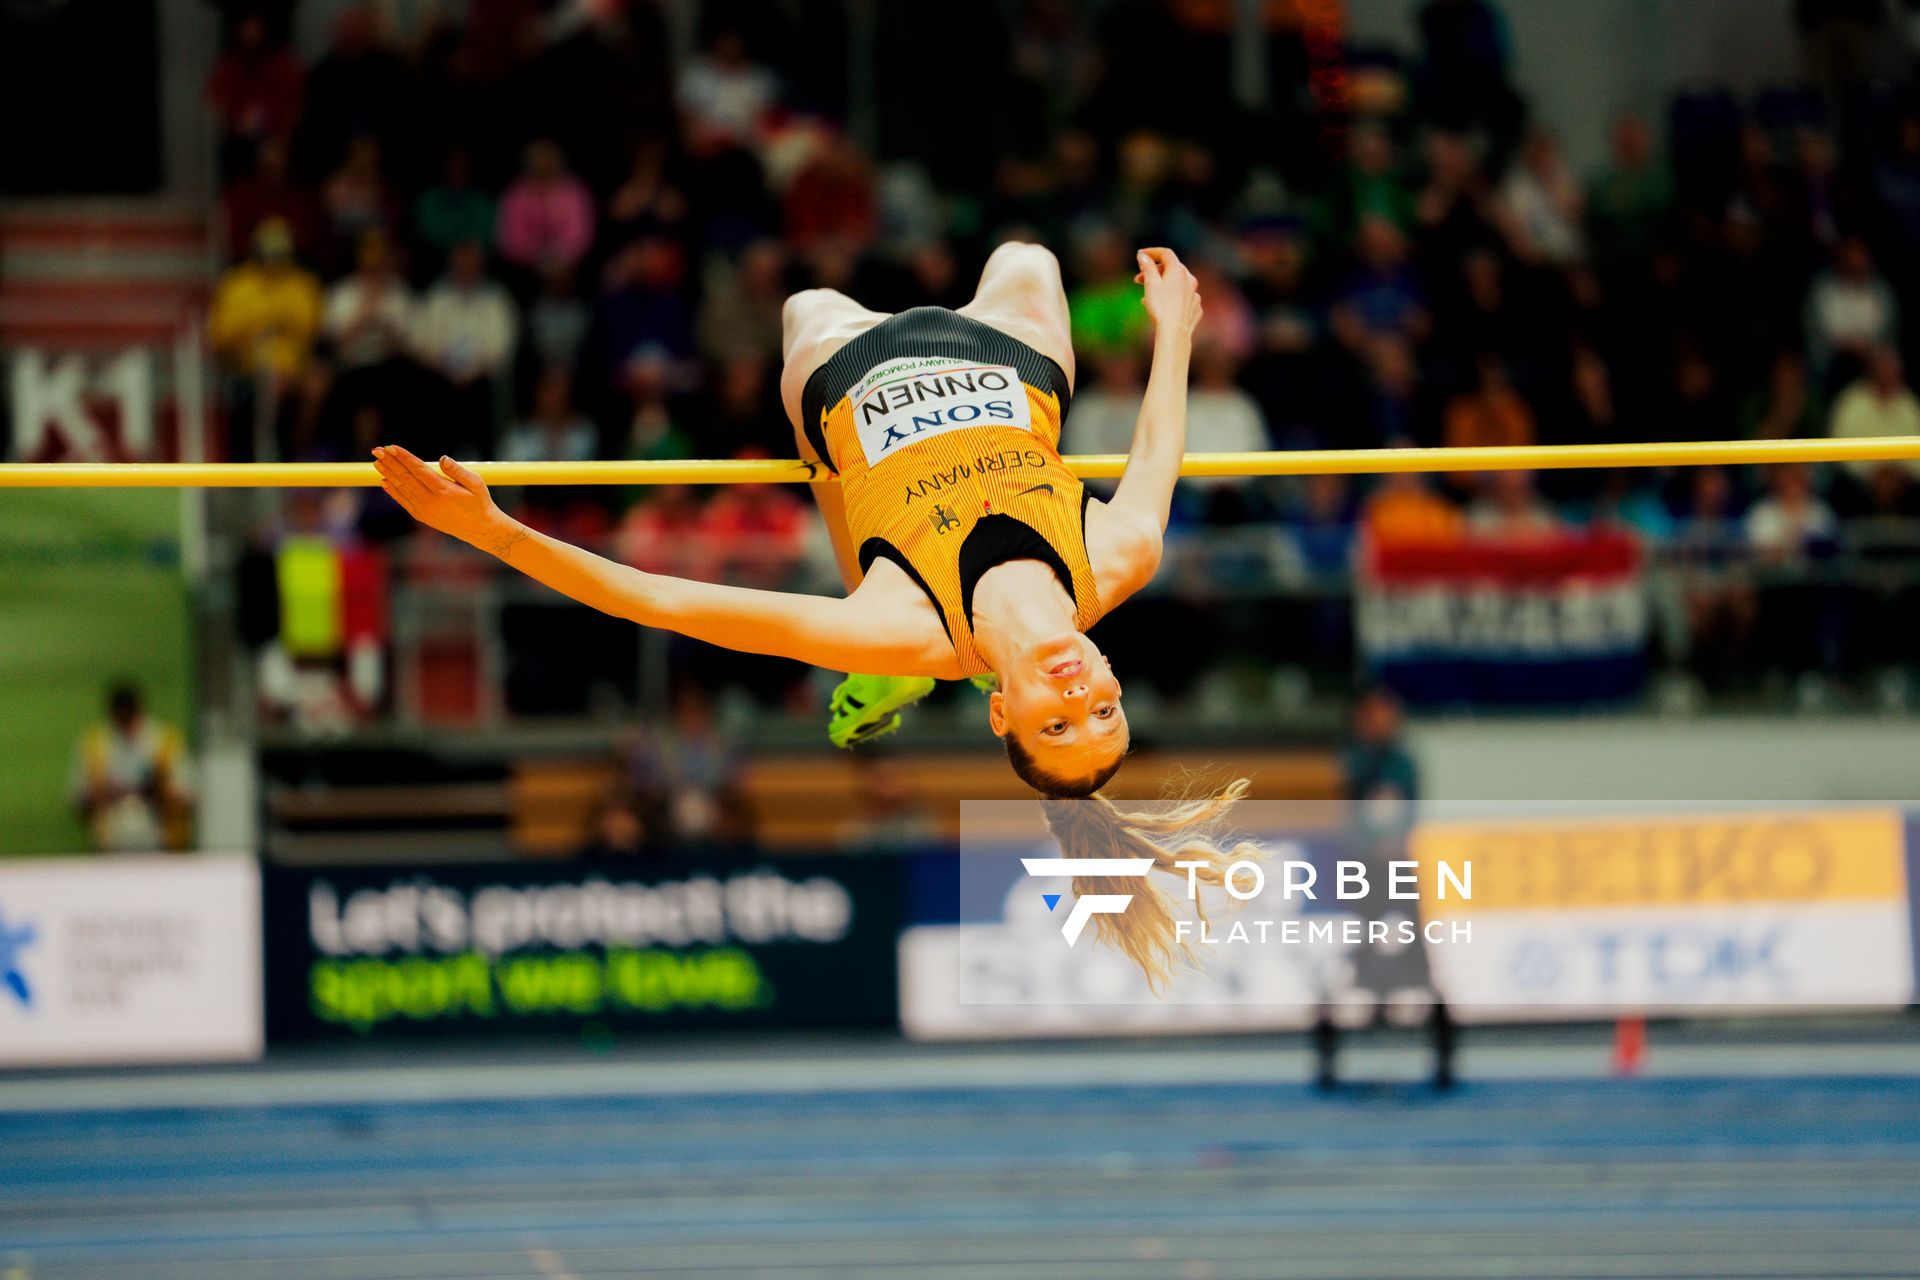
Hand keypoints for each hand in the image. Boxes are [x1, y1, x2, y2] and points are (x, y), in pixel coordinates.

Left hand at [372, 445, 522, 555]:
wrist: (479, 529)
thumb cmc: (479, 503)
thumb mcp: (476, 484)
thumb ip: (458, 470)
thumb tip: (442, 458)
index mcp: (443, 490)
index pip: (418, 469)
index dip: (403, 457)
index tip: (391, 447)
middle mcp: (430, 501)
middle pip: (405, 477)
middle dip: (390, 462)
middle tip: (376, 450)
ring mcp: (424, 510)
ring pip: (402, 488)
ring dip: (388, 474)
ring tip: (377, 462)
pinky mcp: (422, 516)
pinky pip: (403, 501)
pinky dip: (393, 491)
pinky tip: (384, 481)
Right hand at [1134, 247, 1202, 335]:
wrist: (1174, 333)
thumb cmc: (1161, 307)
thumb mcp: (1150, 284)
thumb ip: (1147, 267)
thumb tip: (1143, 256)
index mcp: (1179, 271)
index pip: (1166, 253)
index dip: (1152, 252)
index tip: (1140, 255)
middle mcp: (1190, 280)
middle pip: (1171, 269)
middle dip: (1154, 271)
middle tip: (1138, 280)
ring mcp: (1194, 295)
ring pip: (1177, 285)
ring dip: (1162, 286)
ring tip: (1147, 297)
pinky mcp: (1195, 308)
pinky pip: (1183, 299)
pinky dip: (1172, 299)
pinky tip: (1163, 307)